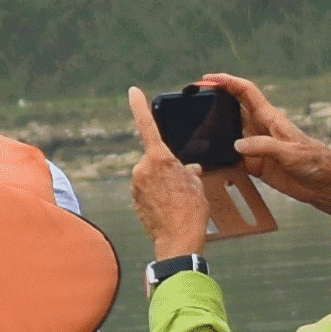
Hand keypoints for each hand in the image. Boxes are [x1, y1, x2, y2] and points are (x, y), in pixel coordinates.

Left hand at [124, 92, 215, 269]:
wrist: (178, 240)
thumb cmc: (191, 211)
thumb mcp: (197, 185)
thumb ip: (190, 171)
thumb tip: (190, 170)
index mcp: (160, 158)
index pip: (147, 125)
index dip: (140, 106)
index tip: (133, 91)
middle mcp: (143, 168)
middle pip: (154, 159)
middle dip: (165, 168)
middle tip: (179, 187)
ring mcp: (136, 185)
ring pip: (150, 175)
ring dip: (160, 183)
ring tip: (175, 201)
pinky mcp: (134, 199)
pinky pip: (146, 190)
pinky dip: (155, 195)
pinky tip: (167, 208)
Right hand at [201, 73, 330, 220]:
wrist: (325, 185)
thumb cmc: (314, 162)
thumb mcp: (290, 153)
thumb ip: (264, 147)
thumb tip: (236, 145)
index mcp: (270, 118)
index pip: (245, 92)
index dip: (227, 82)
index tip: (207, 79)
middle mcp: (260, 129)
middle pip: (232, 110)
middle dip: (213, 103)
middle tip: (191, 103)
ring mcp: (257, 147)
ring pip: (229, 134)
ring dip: (213, 132)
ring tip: (192, 133)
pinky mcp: (256, 165)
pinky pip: (233, 159)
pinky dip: (220, 159)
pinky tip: (208, 162)